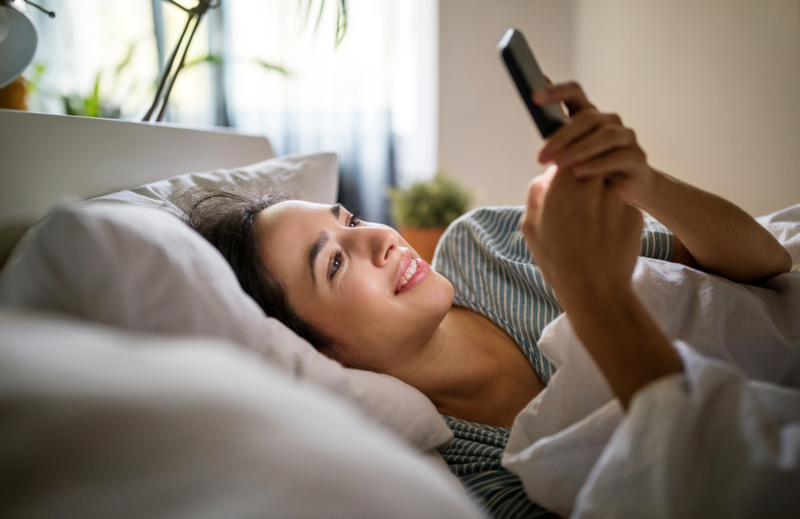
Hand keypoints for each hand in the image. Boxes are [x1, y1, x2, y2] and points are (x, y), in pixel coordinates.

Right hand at [520, 164, 643, 310]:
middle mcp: (592, 184)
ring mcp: (617, 198)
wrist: (595, 291)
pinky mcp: (635, 214)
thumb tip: (546, 177)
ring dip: (599, 198)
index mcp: (563, 185)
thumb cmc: (557, 261)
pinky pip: (621, 206)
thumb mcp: (531, 228)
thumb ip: (537, 194)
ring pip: (607, 186)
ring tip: (591, 227)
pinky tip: (605, 238)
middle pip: (589, 167)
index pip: (566, 158)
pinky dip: (614, 216)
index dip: (562, 168)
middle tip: (576, 206)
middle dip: (583, 180)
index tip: (560, 182)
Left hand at [533, 82, 655, 207]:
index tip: (534, 97)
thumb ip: (554, 145)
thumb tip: (535, 146)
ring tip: (558, 166)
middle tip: (540, 157)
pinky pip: (618, 157)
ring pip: (605, 136)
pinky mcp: (637, 158)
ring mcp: (626, 138)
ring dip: (578, 150)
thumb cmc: (591, 171)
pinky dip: (597, 164)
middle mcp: (609, 121)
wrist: (624, 191)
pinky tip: (579, 172)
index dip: (556, 92)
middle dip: (560, 137)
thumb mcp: (570, 158)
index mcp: (589, 116)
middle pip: (586, 118)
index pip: (574, 93)